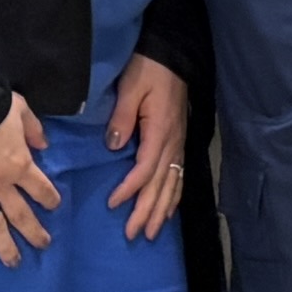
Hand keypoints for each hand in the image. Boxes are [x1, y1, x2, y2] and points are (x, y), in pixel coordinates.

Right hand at [0, 93, 55, 264]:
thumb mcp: (19, 109)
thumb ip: (33, 128)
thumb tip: (44, 145)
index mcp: (20, 164)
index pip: (41, 189)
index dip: (50, 199)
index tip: (54, 206)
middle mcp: (1, 185)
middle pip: (22, 215)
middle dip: (34, 232)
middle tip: (43, 244)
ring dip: (5, 246)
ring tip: (14, 262)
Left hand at [104, 56, 190, 240]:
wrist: (174, 55)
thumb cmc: (149, 69)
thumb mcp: (131, 88)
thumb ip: (121, 119)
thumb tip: (113, 147)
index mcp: (159, 131)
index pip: (145, 169)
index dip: (130, 189)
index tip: (113, 203)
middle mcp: (173, 143)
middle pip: (160, 185)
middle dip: (147, 211)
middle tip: (134, 235)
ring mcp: (178, 145)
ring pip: (172, 185)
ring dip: (162, 210)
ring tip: (152, 232)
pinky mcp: (179, 143)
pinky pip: (179, 176)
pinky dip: (174, 197)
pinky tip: (168, 211)